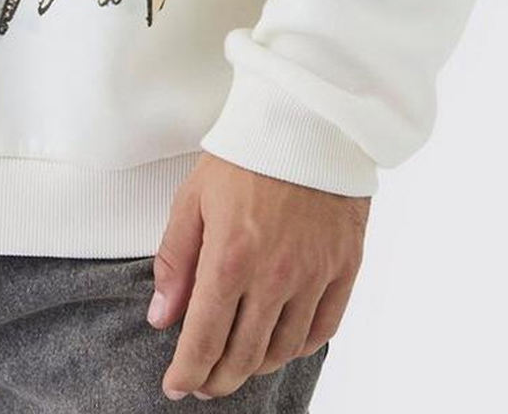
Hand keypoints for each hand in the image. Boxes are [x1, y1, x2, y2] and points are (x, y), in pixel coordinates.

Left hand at [148, 150, 370, 400]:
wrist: (305, 121)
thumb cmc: (245, 156)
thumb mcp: (193, 199)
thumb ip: (175, 261)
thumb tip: (162, 317)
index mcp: (230, 258)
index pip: (204, 339)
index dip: (187, 372)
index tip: (176, 385)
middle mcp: (274, 275)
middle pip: (244, 355)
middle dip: (217, 379)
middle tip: (204, 383)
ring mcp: (314, 274)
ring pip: (283, 349)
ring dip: (256, 366)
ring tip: (238, 363)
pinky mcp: (344, 267)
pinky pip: (324, 329)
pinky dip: (300, 347)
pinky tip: (282, 344)